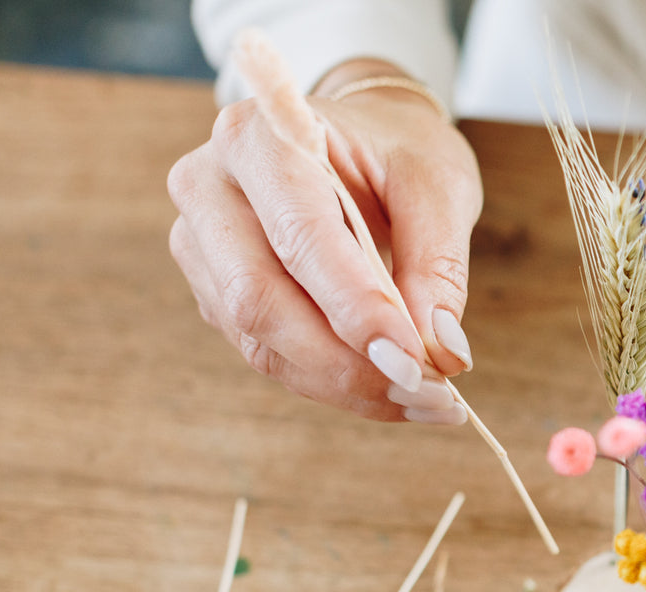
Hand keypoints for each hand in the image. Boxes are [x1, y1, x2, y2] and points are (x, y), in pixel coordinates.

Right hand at [167, 59, 482, 421]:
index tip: (416, 360)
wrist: (365, 139)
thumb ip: (438, 264)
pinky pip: (270, 355)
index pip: (299, 236)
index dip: (355, 307)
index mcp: (260, 136)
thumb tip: (442, 350)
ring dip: (346, 385)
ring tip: (426, 402)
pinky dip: (336, 385)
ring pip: (261, 341)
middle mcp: (210, 187)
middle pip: (259, 299)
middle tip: (430, 394)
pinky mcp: (215, 293)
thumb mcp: (437, 185)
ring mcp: (202, 245)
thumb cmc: (398, 150)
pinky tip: (394, 394)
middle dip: (348, 362)